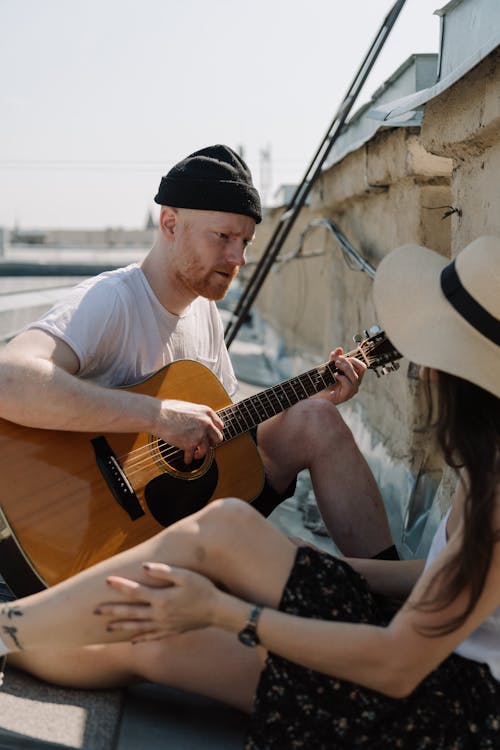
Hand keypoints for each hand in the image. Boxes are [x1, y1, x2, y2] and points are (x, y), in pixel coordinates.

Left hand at [94, 563, 218, 642]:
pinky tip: (132, 639)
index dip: (120, 586)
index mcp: (162, 598)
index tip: (107, 581)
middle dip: (112, 610)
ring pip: (137, 626)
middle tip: (94, 610)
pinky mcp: (171, 631)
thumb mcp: (186, 576)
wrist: (218, 612)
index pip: (135, 592)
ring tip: (106, 627)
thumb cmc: (203, 589)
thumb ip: (165, 571)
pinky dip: (140, 637)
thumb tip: (145, 567)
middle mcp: (159, 614)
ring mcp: (164, 625)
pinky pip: (151, 636)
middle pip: (131, 612)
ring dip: (121, 626)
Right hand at [156, 399, 223, 463]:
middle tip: (206, 445)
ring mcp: (199, 434)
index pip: (220, 425)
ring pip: (207, 449)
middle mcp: (206, 423)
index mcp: (207, 412)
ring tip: (196, 454)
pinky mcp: (190, 444)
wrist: (157, 415)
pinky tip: (187, 459)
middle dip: (212, 443)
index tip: (211, 437)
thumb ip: (199, 416)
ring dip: (201, 453)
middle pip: (218, 438)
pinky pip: (192, 456)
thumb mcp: (190, 407)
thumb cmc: (168, 409)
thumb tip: (201, 425)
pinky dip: (189, 459)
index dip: (215, 432)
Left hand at [319, 347, 365, 404]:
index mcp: (354, 377)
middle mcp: (355, 384)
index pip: (362, 367)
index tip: (341, 357)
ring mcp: (352, 391)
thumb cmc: (324, 383)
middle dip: (349, 362)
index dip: (353, 360)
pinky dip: (342, 378)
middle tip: (337, 360)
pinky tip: (335, 375)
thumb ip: (335, 359)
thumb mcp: (330, 368)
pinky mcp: (346, 396)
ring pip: (355, 377)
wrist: (316, 396)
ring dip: (345, 368)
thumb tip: (339, 349)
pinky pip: (349, 385)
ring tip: (335, 365)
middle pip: (361, 369)